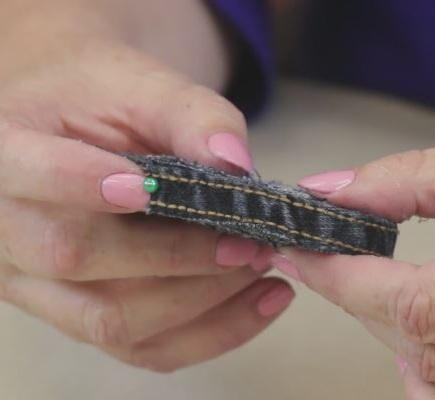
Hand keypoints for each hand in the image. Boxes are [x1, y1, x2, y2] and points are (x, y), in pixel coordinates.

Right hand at [0, 34, 292, 370]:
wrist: (75, 134)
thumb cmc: (101, 102)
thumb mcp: (140, 86)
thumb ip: (189, 114)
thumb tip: (234, 163)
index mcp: (8, 156)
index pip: (29, 177)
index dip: (81, 185)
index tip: (149, 188)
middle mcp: (11, 233)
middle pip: (77, 259)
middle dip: (177, 255)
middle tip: (250, 239)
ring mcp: (42, 286)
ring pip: (112, 321)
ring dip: (204, 301)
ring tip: (263, 267)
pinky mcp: (84, 315)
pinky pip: (142, 347)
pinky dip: (212, 331)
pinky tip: (261, 300)